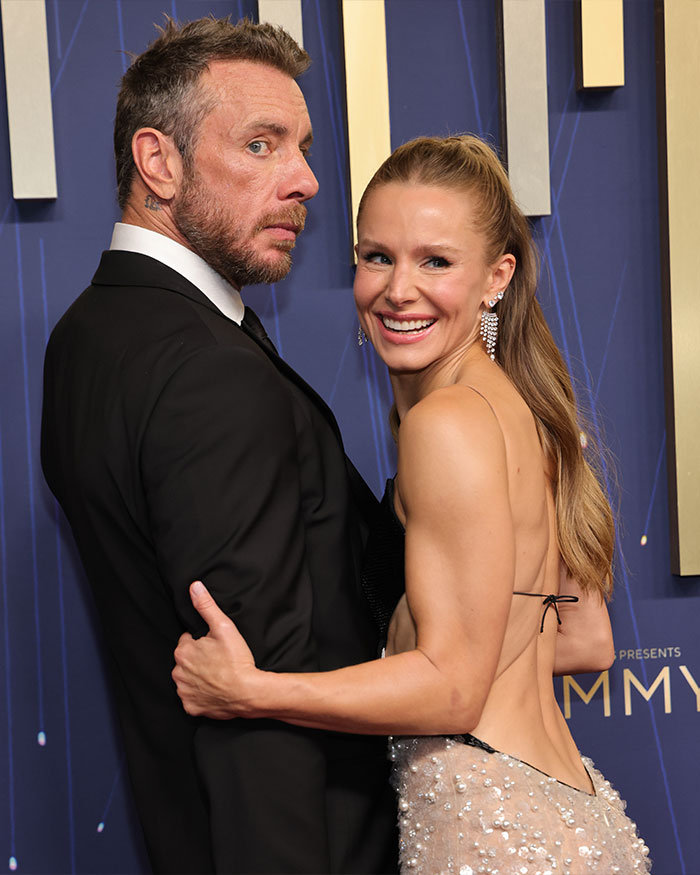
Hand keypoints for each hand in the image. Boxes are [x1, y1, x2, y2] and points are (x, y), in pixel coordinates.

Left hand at [172, 581, 259, 718]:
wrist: (249, 692)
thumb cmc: (237, 659)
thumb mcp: (224, 627)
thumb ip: (206, 606)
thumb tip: (194, 587)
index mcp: (183, 651)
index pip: (187, 641)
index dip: (202, 642)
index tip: (215, 647)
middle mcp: (178, 673)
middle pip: (186, 661)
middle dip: (198, 660)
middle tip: (218, 660)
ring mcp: (184, 692)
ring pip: (188, 679)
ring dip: (198, 677)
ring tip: (218, 675)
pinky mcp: (191, 708)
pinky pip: (192, 699)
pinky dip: (201, 695)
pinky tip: (214, 690)